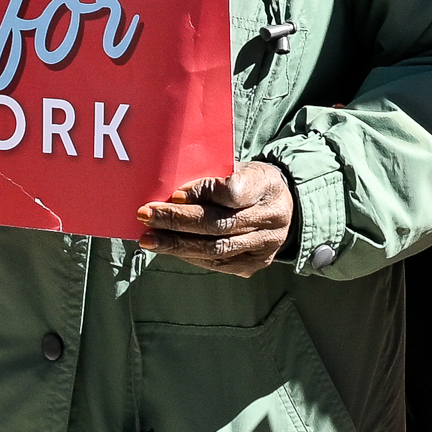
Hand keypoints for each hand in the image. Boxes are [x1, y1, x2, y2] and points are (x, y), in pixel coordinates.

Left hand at [140, 165, 294, 276]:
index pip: (233, 192)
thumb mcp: (240, 168)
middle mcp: (271, 218)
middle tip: (147, 215)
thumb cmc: (251, 183)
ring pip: (215, 248)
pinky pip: (217, 263)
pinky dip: (189, 255)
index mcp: (267, 185)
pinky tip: (169, 248)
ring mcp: (264, 245)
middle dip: (177, 221)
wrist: (284, 207)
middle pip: (218, 223)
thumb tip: (171, 193)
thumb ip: (213, 177)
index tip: (174, 194)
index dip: (203, 193)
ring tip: (148, 239)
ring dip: (176, 244)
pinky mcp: (254, 264)